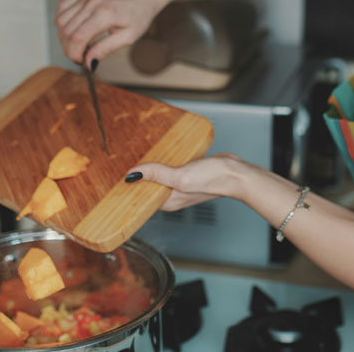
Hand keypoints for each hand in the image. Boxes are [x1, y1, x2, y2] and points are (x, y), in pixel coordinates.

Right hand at [54, 0, 167, 67]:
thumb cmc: (140, 12)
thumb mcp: (128, 36)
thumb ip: (105, 49)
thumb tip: (89, 62)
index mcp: (106, 13)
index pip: (78, 37)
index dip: (74, 53)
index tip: (81, 61)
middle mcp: (93, 2)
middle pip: (67, 30)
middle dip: (69, 48)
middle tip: (81, 56)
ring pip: (61, 20)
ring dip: (64, 37)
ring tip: (78, 44)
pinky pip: (63, 7)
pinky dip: (62, 21)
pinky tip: (72, 29)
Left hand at [126, 153, 254, 210]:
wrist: (236, 173)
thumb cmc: (213, 180)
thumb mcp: (180, 177)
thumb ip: (157, 174)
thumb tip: (133, 174)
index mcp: (168, 201)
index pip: (142, 196)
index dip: (130, 186)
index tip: (117, 176)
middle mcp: (173, 194)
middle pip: (149, 185)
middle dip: (139, 174)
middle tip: (124, 161)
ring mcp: (181, 184)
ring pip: (160, 174)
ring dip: (152, 165)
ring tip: (138, 154)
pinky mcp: (189, 173)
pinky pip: (171, 166)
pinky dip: (165, 159)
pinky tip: (162, 151)